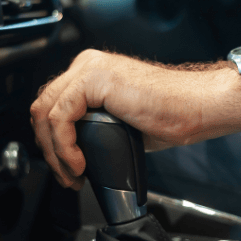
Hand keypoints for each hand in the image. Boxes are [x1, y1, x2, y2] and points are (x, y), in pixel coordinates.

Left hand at [30, 50, 240, 188]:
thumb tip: (77, 149)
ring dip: (54, 152)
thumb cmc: (173, 113)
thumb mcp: (121, 122)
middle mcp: (87, 64)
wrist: (197, 106)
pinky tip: (80, 163)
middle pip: (42, 108)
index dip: (52, 141)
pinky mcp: (94, 78)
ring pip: (45, 113)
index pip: (52, 105)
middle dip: (49, 149)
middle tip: (66, 176)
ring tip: (73, 174)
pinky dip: (64, 146)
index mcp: (93, 72)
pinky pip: (60, 117)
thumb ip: (95, 125)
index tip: (67, 168)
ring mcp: (89, 68)